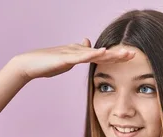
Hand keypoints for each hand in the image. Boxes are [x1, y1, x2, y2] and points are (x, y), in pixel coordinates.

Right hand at [11, 38, 134, 79]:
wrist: (29, 65)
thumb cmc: (45, 64)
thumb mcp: (66, 61)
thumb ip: (78, 55)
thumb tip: (88, 46)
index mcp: (80, 55)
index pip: (101, 56)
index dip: (115, 57)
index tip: (130, 58)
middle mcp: (78, 51)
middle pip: (102, 53)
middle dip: (118, 54)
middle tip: (134, 54)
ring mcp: (72, 53)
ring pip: (95, 53)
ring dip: (111, 54)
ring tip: (125, 53)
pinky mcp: (65, 58)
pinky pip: (82, 56)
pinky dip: (93, 54)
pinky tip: (104, 53)